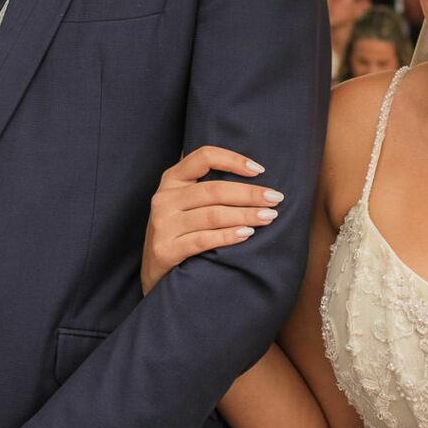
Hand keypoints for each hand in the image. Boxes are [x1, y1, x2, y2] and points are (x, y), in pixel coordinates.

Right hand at [143, 146, 280, 293]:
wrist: (152, 271)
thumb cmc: (180, 230)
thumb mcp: (185, 202)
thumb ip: (208, 188)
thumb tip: (256, 175)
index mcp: (171, 179)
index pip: (204, 157)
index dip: (233, 160)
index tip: (260, 170)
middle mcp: (164, 198)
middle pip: (214, 190)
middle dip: (249, 194)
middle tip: (276, 199)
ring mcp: (162, 224)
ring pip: (212, 215)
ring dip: (245, 215)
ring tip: (268, 216)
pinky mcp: (165, 249)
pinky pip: (203, 240)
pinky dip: (228, 236)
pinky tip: (247, 234)